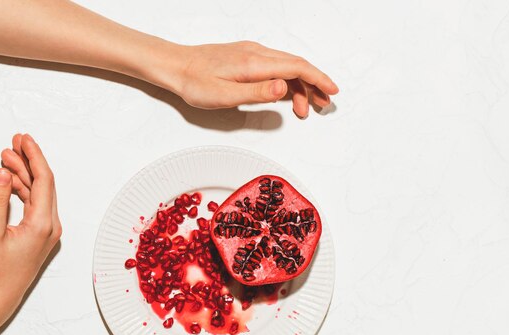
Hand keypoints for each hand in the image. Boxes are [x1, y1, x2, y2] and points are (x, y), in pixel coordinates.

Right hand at [0, 134, 60, 316]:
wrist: (2, 292)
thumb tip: (2, 172)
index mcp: (43, 223)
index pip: (44, 180)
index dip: (35, 156)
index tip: (25, 140)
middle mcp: (52, 224)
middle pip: (44, 183)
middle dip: (29, 160)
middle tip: (14, 142)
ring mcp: (49, 228)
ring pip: (39, 192)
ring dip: (24, 173)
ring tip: (6, 156)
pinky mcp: (43, 230)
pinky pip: (36, 202)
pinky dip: (24, 188)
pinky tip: (10, 178)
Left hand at [174, 41, 338, 117]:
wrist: (176, 66)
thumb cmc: (195, 82)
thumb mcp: (224, 95)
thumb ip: (256, 93)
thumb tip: (283, 88)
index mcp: (254, 63)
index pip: (296, 68)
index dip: (318, 79)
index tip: (332, 91)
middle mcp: (256, 53)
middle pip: (296, 65)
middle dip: (315, 84)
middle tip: (324, 103)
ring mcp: (252, 53)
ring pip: (287, 66)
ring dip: (301, 85)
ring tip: (304, 107)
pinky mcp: (247, 56)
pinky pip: (275, 65)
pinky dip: (287, 80)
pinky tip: (286, 93)